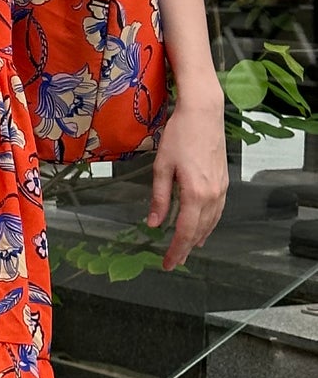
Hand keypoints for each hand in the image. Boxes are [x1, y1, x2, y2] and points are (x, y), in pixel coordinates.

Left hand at [146, 91, 227, 269]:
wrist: (204, 114)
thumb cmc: (179, 136)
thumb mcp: (162, 167)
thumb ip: (159, 198)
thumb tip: (153, 224)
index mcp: (195, 193)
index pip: (184, 231)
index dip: (175, 249)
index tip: (167, 263)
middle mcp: (212, 195)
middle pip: (199, 230)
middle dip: (186, 248)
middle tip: (173, 262)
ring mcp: (221, 188)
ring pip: (211, 222)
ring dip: (199, 238)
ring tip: (187, 249)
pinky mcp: (224, 181)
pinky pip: (217, 210)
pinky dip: (209, 224)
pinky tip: (203, 227)